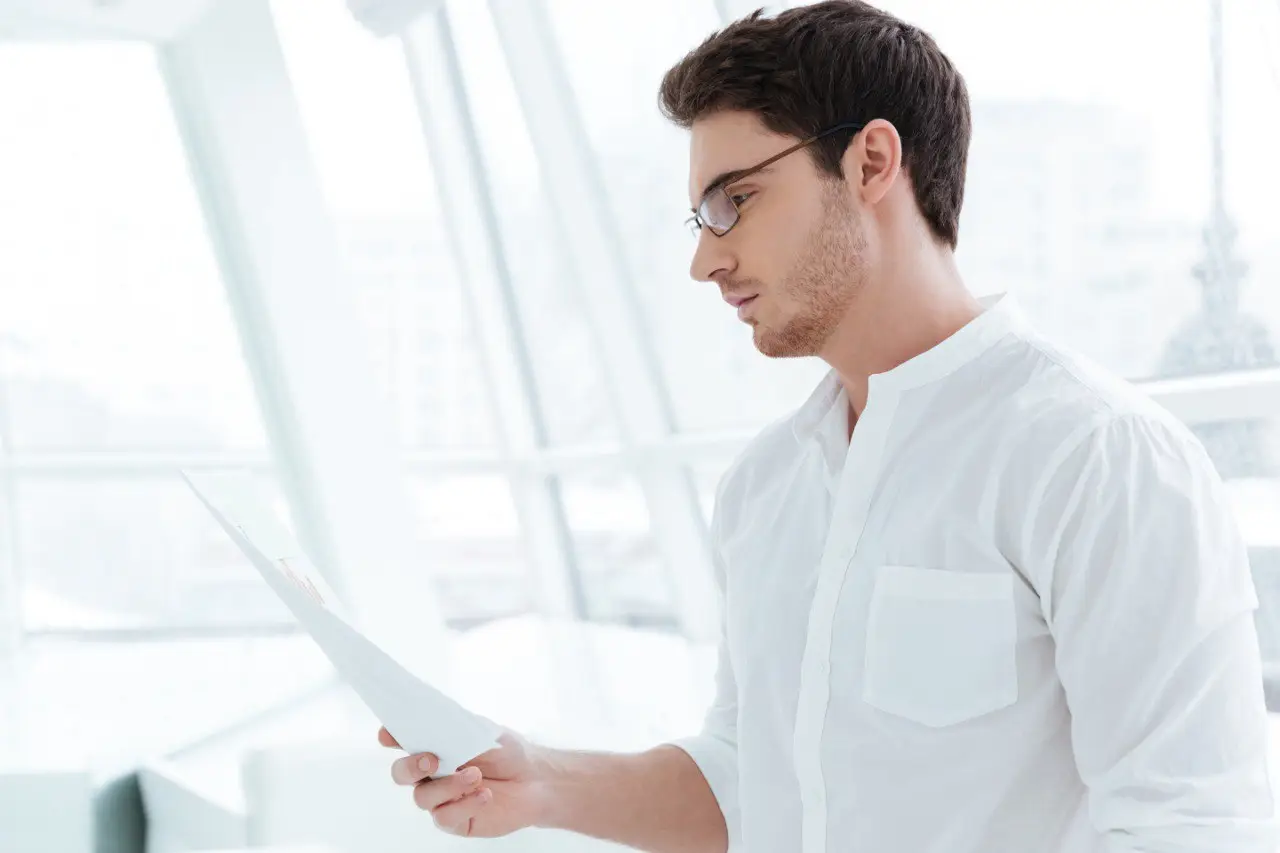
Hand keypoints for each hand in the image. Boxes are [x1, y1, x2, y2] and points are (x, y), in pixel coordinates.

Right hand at [379, 725, 549, 837]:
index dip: (390, 737)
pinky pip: (445, 817)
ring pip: (422, 797)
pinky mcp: (454, 820)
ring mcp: (441, 798)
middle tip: (432, 760)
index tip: (388, 735)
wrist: (534, 779)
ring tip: (475, 775)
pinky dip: (465, 803)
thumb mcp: (485, 731)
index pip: (402, 740)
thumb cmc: (506, 751)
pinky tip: (485, 794)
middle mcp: (431, 774)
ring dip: (448, 785)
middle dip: (410, 766)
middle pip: (401, 773)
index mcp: (433, 746)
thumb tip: (434, 722)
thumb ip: (458, 729)